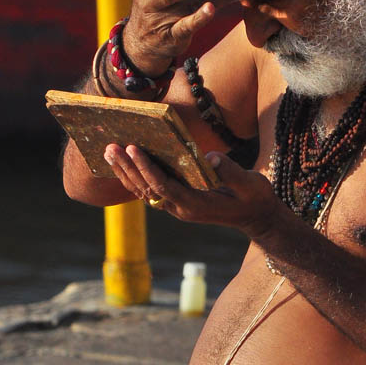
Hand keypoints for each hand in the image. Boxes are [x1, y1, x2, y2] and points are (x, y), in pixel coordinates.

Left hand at [104, 144, 280, 239]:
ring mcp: (177, 207)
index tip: (133, 148)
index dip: (146, 168)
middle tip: (111, 147)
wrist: (256, 217)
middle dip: (128, 168)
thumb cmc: (255, 199)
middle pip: (147, 189)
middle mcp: (181, 209)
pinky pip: (150, 191)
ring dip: (126, 172)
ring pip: (144, 192)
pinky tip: (123, 162)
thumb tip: (211, 156)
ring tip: (109, 152)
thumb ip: (231, 171)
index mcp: (195, 205)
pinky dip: (135, 177)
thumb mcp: (250, 184)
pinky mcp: (178, 201)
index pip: (163, 186)